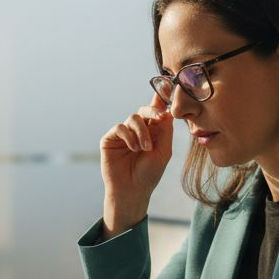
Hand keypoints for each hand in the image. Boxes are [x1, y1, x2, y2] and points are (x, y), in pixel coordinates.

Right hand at [99, 94, 173, 237]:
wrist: (132, 190)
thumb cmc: (149, 174)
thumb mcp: (164, 151)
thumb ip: (165, 130)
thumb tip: (168, 109)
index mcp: (153, 131)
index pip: (157, 111)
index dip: (161, 99)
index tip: (168, 87)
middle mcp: (138, 130)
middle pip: (145, 110)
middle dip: (153, 112)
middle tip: (160, 118)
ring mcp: (123, 134)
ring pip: (133, 118)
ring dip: (142, 131)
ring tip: (145, 148)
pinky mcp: (110, 139)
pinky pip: (120, 127)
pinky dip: (129, 136)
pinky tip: (133, 148)